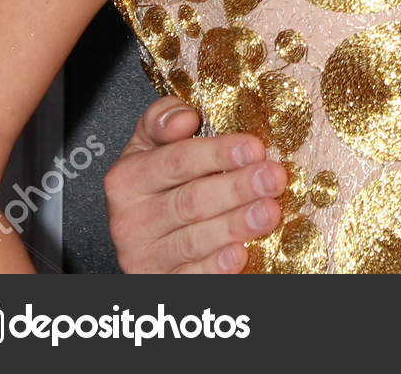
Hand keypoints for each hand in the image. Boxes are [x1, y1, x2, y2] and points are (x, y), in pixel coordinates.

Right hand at [103, 96, 284, 272]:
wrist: (143, 230)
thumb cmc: (158, 179)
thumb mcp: (151, 143)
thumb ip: (163, 120)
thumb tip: (185, 117)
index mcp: (127, 178)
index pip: (176, 162)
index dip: (217, 153)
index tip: (254, 147)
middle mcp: (130, 220)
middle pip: (190, 202)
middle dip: (236, 189)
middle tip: (273, 178)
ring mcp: (143, 256)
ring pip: (193, 240)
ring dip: (235, 226)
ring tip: (269, 212)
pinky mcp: (159, 282)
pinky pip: (190, 277)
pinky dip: (216, 267)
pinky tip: (240, 253)